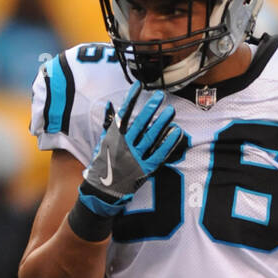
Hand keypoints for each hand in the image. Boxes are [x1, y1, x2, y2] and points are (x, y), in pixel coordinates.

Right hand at [79, 81, 182, 217]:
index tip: (139, 85)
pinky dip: (168, 143)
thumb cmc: (101, 165)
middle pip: (140, 122)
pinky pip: (159, 154)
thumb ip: (108, 124)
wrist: (102, 192)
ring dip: (162, 122)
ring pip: (151, 136)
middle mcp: (125, 145)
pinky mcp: (144, 170)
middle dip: (150, 108)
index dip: (131, 99)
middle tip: (160, 96)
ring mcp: (135, 158)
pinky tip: (176, 132)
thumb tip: (111, 104)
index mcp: (114, 137)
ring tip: (170, 111)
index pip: (124, 113)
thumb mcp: (101, 143)